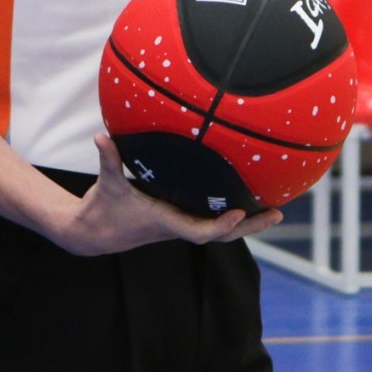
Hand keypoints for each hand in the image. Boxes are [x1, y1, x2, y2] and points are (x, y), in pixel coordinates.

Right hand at [52, 134, 282, 255]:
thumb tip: (101, 137)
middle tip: (277, 214)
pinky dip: (233, 216)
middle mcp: (178, 226)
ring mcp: (182, 224)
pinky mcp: (181, 220)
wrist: (93, 234)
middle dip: (250, 226)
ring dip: (249, 222)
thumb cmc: (103, 209)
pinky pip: (213, 221)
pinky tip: (251, 204)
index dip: (219, 226)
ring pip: (221, 230)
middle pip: (221, 235)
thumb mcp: (107, 183)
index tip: (238, 214)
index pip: (198, 232)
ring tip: (276, 211)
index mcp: (164, 221)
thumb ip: (108, 159)